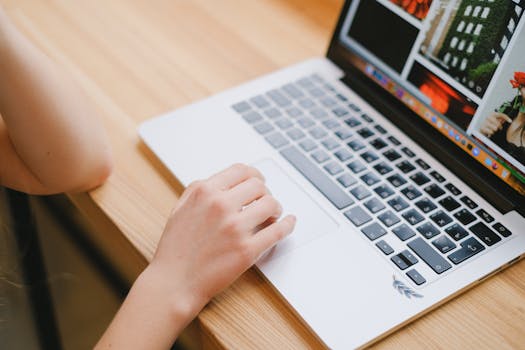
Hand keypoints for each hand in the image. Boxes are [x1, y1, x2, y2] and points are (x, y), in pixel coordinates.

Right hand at [96, 165, 295, 349]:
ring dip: (276, 208)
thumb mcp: (181, 208)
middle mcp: (220, 205)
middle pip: (259, 185)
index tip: (259, 181)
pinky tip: (288, 223)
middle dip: (265, 192)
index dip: (254, 175)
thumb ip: (201, 189)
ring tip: (272, 216)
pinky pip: (278, 231)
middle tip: (264, 202)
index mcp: (204, 192)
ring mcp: (235, 228)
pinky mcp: (247, 250)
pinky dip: (288, 225)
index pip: (241, 171)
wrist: (174, 282)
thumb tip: (227, 181)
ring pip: (271, 204)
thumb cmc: (176, 248)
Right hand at [479, 112, 511, 136]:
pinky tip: (489, 131)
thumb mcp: (496, 119)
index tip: (510, 121)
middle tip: (499, 128)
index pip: (501, 115)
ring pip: (495, 128)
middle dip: (500, 127)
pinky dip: (491, 133)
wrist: (481, 128)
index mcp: (492, 114)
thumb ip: (502, 119)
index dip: (506, 118)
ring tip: (493, 129)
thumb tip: (509, 120)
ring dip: (495, 130)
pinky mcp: (482, 128)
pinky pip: (491, 132)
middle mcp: (488, 117)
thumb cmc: (490, 124)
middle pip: (498, 123)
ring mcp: (484, 122)